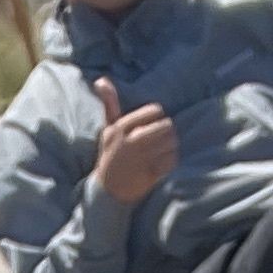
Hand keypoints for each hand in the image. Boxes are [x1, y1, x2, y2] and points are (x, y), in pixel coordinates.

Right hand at [92, 81, 177, 204]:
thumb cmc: (110, 156)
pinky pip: (172, 160)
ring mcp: (140, 159)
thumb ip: (109, 104)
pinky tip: (161, 165)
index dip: (157, 118)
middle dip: (166, 133)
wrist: (108, 192)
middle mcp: (130, 142)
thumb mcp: (108, 130)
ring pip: (171, 142)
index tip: (150, 128)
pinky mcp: (149, 175)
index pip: (155, 110)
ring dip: (170, 148)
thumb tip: (101, 80)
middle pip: (166, 125)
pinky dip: (170, 162)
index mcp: (121, 128)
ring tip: (161, 152)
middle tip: (159, 141)